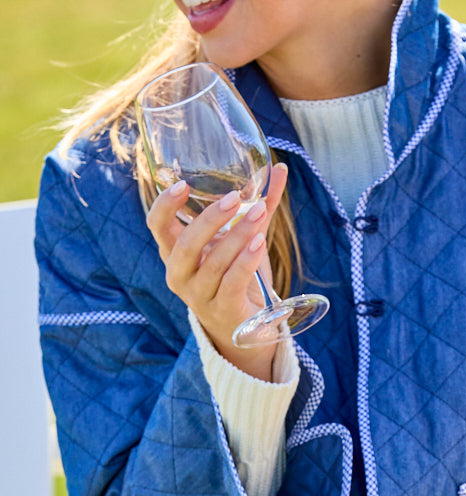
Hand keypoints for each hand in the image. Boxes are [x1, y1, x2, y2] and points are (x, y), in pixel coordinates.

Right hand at [146, 161, 288, 380]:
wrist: (244, 326)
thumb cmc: (237, 275)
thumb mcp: (242, 238)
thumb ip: (257, 206)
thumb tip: (280, 169)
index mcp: (174, 253)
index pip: (156, 225)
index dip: (165, 205)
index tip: (183, 184)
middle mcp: (179, 274)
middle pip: (185, 244)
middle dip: (209, 219)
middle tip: (234, 198)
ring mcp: (199, 295)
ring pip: (213, 263)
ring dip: (237, 236)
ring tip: (259, 214)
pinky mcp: (223, 310)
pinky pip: (231, 282)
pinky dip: (245, 260)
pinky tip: (259, 242)